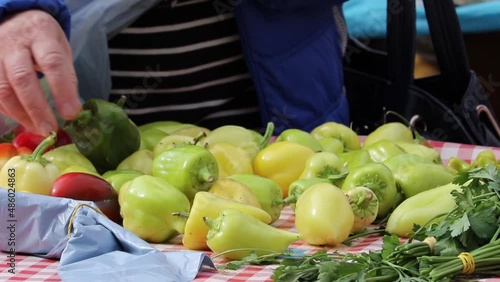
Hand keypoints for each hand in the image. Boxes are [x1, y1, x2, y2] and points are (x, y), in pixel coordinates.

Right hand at [0, 10, 80, 135]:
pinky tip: (22, 120)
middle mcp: (14, 43)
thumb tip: (71, 108)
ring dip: (21, 114)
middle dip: (37, 108)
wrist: (13, 19)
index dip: (62, 90)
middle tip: (51, 130)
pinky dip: (8, 110)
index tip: (71, 113)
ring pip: (3, 89)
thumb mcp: (60, 47)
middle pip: (23, 78)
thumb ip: (65, 73)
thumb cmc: (42, 38)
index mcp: (41, 33)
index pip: (52, 62)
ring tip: (38, 129)